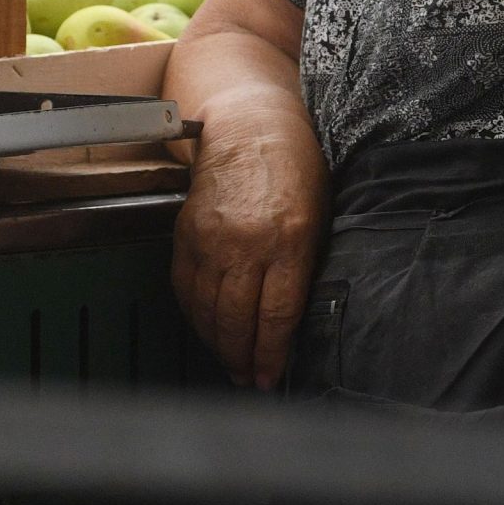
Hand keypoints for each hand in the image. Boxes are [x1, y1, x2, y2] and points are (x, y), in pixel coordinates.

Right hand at [171, 110, 328, 389]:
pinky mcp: (186, 233)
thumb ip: (305, 265)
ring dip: (217, 343)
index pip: (277, 315)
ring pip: (208, 310)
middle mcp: (247, 243)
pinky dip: (193, 315)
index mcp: (289, 239)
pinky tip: (205, 327)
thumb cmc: (294, 167)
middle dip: (241, 359)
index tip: (268, 377)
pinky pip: (185, 287)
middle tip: (245, 379)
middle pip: (238, 320)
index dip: (271, 355)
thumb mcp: (318, 214)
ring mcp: (211, 239)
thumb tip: (291, 321)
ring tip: (227, 361)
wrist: (247, 126)